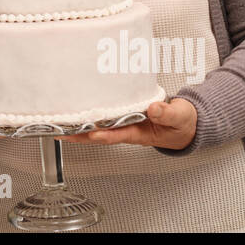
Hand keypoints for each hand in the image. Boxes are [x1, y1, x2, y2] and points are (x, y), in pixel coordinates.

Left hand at [57, 98, 196, 149]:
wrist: (186, 124)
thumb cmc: (182, 123)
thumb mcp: (180, 117)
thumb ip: (167, 113)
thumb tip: (152, 108)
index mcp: (140, 133)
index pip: (119, 135)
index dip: (104, 135)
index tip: (91, 134)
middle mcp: (128, 130)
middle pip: (99, 134)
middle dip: (79, 134)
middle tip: (59, 130)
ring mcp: (124, 123)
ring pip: (98, 127)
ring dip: (79, 126)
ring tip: (58, 123)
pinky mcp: (123, 115)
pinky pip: (103, 117)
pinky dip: (89, 115)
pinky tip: (76, 112)